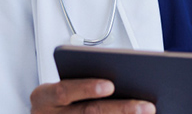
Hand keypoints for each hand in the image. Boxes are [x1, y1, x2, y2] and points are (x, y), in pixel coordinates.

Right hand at [30, 79, 154, 113]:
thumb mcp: (66, 89)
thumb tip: (127, 80)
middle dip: (120, 109)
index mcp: (44, 97)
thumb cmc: (64, 101)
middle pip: (87, 113)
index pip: (64, 91)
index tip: (111, 85)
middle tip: (147, 106)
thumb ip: (88, 84)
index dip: (87, 88)